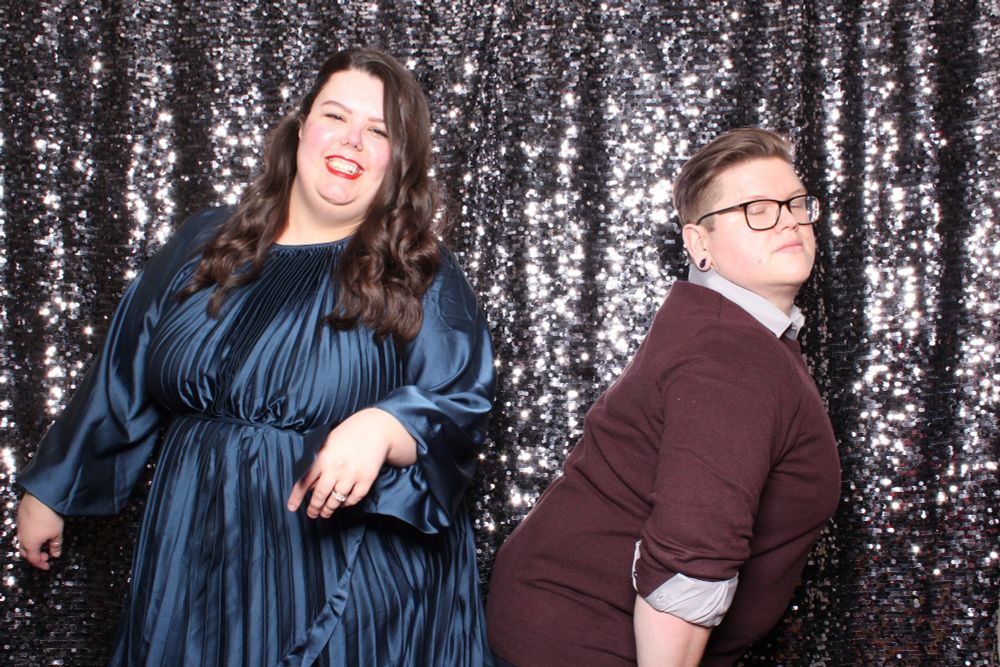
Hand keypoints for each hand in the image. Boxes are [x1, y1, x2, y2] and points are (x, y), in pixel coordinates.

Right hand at [16, 493, 64, 570]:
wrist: (40, 498)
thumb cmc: (48, 516)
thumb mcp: (57, 533)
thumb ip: (56, 545)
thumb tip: (56, 553)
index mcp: (30, 544)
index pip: (33, 559)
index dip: (41, 564)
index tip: (47, 565)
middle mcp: (22, 537)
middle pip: (25, 552)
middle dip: (35, 556)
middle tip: (46, 555)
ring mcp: (20, 527)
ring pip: (23, 541)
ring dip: (33, 546)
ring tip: (45, 542)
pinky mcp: (20, 518)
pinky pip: (23, 531)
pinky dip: (31, 536)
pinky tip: (40, 531)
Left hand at [286, 408, 416, 518]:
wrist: (375, 428)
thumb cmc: (348, 435)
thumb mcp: (327, 443)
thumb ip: (318, 462)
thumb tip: (311, 486)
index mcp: (322, 457)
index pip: (304, 482)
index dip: (297, 497)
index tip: (292, 507)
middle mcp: (336, 467)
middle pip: (320, 495)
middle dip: (314, 508)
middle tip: (312, 514)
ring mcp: (352, 474)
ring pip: (336, 500)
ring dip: (329, 509)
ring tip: (325, 513)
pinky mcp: (367, 479)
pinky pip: (354, 498)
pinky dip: (347, 503)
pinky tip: (343, 503)